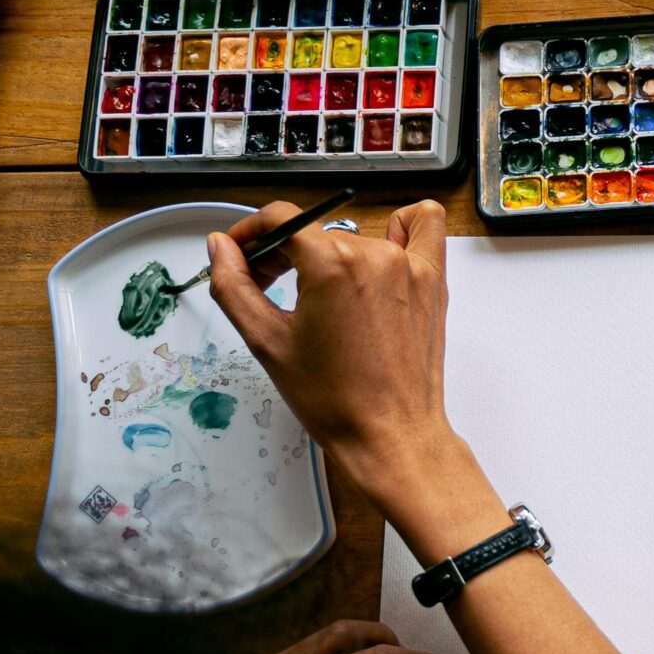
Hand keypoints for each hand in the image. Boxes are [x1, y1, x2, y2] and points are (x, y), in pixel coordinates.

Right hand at [205, 200, 478, 521]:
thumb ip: (234, 286)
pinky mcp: (433, 279)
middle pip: (315, 232)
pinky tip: (380, 255)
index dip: (251, 234)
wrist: (388, 434)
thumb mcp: (266, 341)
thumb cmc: (335, 399)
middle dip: (284, 255)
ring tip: (321, 295)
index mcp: (332, 263)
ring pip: (355, 237)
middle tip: (270, 290)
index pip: (280, 219)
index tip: (242, 254)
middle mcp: (375, 254)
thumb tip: (220, 247)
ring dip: (331, 256)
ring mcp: (409, 264)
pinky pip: (423, 226)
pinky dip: (402, 229)